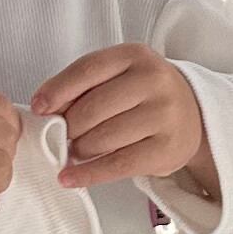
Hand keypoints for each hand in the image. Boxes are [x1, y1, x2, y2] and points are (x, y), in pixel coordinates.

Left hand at [32, 44, 219, 201]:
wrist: (194, 114)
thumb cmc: (143, 95)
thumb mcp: (118, 76)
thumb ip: (84, 86)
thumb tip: (45, 110)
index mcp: (135, 56)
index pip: (88, 70)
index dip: (58, 90)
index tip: (39, 108)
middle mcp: (154, 81)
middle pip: (92, 108)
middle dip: (69, 128)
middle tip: (64, 137)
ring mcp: (164, 114)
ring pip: (103, 138)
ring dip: (79, 150)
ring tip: (76, 152)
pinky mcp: (167, 148)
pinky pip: (118, 165)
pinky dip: (88, 174)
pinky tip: (70, 177)